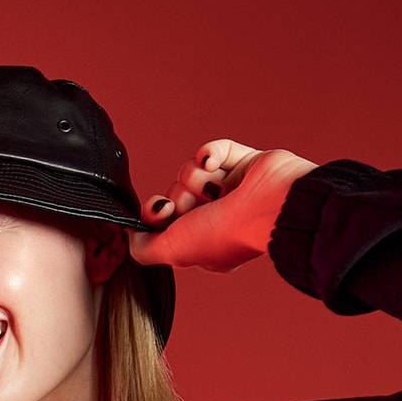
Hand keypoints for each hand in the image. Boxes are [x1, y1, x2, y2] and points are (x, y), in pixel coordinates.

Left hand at [130, 139, 318, 272]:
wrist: (272, 206)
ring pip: (192, 170)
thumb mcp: (174, 251)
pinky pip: (215, 149)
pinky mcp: (246, 163)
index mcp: (205, 240)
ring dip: (196, 177)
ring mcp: (234, 188)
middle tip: (196, 204)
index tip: (160, 211)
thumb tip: (130, 234)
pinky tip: (213, 162)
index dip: (156, 212)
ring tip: (214, 188)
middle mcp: (220, 216)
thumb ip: (144, 249)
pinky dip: (210, 153)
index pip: (167, 220)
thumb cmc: (227, 233)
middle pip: (176, 192)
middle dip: (180, 195)